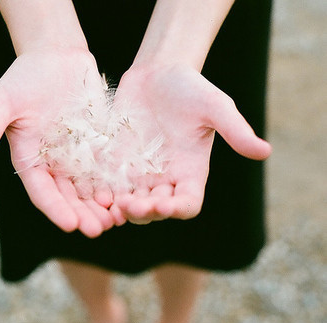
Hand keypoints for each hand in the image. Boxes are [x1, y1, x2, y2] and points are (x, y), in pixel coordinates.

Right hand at [0, 48, 118, 236]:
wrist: (55, 55)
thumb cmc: (23, 77)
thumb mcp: (0, 104)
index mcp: (30, 160)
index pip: (42, 191)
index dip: (56, 209)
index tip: (71, 225)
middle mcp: (54, 163)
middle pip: (69, 196)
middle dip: (83, 214)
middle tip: (98, 230)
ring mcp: (78, 155)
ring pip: (90, 187)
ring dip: (101, 206)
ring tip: (118, 219)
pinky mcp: (99, 144)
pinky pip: (109, 167)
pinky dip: (117, 183)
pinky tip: (130, 194)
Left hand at [111, 64, 271, 223]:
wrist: (157, 73)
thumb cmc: (190, 88)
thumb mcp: (215, 106)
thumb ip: (236, 130)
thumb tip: (265, 152)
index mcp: (190, 172)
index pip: (187, 204)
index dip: (176, 209)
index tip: (164, 204)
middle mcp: (164, 178)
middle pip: (155, 209)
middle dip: (143, 212)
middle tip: (129, 205)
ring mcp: (139, 172)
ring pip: (130, 203)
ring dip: (121, 209)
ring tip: (110, 204)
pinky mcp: (116, 162)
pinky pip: (109, 185)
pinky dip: (103, 193)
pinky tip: (95, 192)